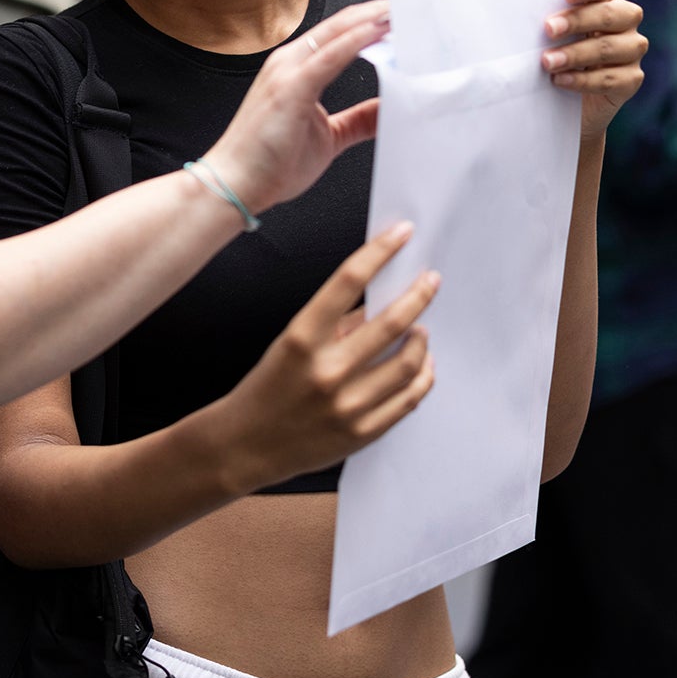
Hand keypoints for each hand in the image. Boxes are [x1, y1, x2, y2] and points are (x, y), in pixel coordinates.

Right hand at [202, 0, 390, 213]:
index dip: (372, 23)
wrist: (235, 186)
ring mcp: (287, 71)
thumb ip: (360, 120)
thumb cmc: (269, 163)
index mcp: (296, 69)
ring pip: (337, 32)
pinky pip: (330, 56)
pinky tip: (379, 32)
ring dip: (372, 20)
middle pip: (341, 25)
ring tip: (404, 14)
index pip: (340, 34)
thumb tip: (391, 110)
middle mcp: (290, 62)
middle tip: (413, 8)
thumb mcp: (330, 137)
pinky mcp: (290, 87)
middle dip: (378, 13)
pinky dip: (357, 40)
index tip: (404, 20)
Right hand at [214, 222, 437, 490]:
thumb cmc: (266, 387)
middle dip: (419, 295)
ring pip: (408, 363)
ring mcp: (347, 405)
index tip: (402, 233)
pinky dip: (422, 375)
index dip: (380, 251)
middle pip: (391, 322)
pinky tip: (422, 363)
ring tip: (421, 329)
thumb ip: (334, 324)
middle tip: (431, 281)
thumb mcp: (289, 344)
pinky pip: (408, 399)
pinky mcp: (363, 432)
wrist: (245, 444)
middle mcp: (326, 371)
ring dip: (421, 339)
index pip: (348, 281)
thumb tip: (380, 302)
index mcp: (301, 338)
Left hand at [542, 0, 646, 139]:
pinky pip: (611, 78)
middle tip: (548, 29)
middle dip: (577, 21)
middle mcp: (625, 20)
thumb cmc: (553, 53)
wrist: (564, 101)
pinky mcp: (631, 79)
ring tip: (547, 62)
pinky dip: (583, 80)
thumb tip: (522, 9)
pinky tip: (561, 80)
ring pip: (610, 48)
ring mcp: (632, 49)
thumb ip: (549, 20)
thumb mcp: (549, 35)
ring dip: (576, 54)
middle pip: (608, 15)